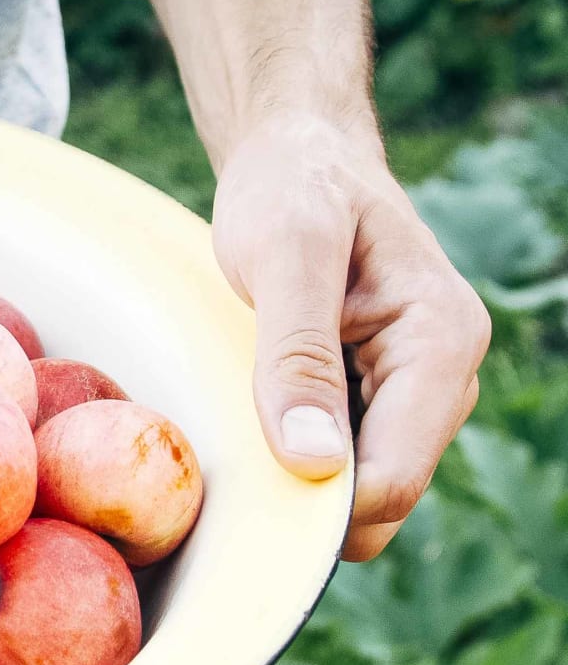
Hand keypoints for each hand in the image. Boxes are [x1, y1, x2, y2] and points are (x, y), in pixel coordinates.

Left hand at [211, 112, 489, 560]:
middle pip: (382, 495)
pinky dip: (292, 458)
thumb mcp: (285, 254)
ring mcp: (412, 391)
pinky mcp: (375, 395)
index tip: (242, 502)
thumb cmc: (292, 187)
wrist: (296, 156)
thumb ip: (298, 353)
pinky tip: (249, 423)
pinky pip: (340, 461)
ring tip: (233, 429)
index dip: (322, 508)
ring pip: (360, 488)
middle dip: (308, 500)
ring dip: (296, 481)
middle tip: (223, 466)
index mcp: (442, 340)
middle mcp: (442, 376)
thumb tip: (314, 461)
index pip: (395, 474)